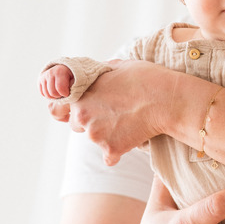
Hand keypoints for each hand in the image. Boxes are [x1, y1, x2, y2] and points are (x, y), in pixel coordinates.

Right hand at [39, 65, 73, 99]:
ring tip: (60, 92)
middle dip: (59, 96)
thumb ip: (74, 87)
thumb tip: (67, 94)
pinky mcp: (40, 80)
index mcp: (60, 71)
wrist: (65, 70)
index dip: (65, 94)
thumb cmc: (73, 77)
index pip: (60, 89)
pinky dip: (49, 95)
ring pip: (47, 95)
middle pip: (52, 93)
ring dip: (54, 96)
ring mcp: (44, 76)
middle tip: (64, 92)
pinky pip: (43, 93)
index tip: (69, 92)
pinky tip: (54, 91)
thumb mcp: (77, 81)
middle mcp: (50, 72)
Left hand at [51, 60, 172, 162]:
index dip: (69, 109)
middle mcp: (82, 116)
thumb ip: (100, 75)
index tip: (83, 110)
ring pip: (95, 140)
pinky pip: (110, 157)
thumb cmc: (146, 79)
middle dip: (92, 121)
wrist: (167, 100)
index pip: (57, 108)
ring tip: (129, 124)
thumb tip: (97, 76)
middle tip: (115, 114)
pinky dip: (118, 151)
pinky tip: (132, 138)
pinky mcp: (111, 150)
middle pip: (78, 126)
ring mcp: (95, 135)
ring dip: (107, 136)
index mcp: (80, 95)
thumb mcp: (118, 66)